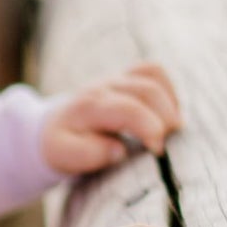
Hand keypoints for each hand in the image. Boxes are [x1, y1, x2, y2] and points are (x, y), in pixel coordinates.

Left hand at [41, 63, 181, 176]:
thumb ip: (89, 154)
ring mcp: (115, 78)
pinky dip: (168, 89)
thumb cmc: (63, 144)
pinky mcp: (125, 76)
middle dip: (164, 118)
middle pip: (147, 91)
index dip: (150, 129)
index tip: (157, 151)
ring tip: (173, 129)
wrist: (53, 125)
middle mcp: (103, 87)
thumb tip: (119, 151)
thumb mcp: (65, 155)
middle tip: (164, 145)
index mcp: (89, 107)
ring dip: (170, 103)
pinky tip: (169, 113)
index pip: (129, 109)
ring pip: (152, 75)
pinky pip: (153, 70)